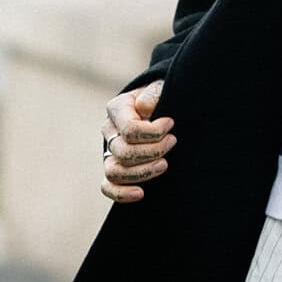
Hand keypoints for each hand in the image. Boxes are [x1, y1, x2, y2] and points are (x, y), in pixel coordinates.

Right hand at [102, 82, 174, 203]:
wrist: (164, 109)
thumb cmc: (163, 97)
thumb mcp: (161, 87)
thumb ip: (153, 93)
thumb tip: (143, 108)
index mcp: (117, 109)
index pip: (129, 129)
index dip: (153, 132)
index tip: (171, 124)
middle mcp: (110, 131)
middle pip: (123, 152)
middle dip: (152, 151)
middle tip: (172, 142)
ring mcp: (110, 152)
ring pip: (115, 172)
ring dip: (143, 172)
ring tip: (164, 165)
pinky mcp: (115, 169)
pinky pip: (108, 187)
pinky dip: (121, 194)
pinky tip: (141, 194)